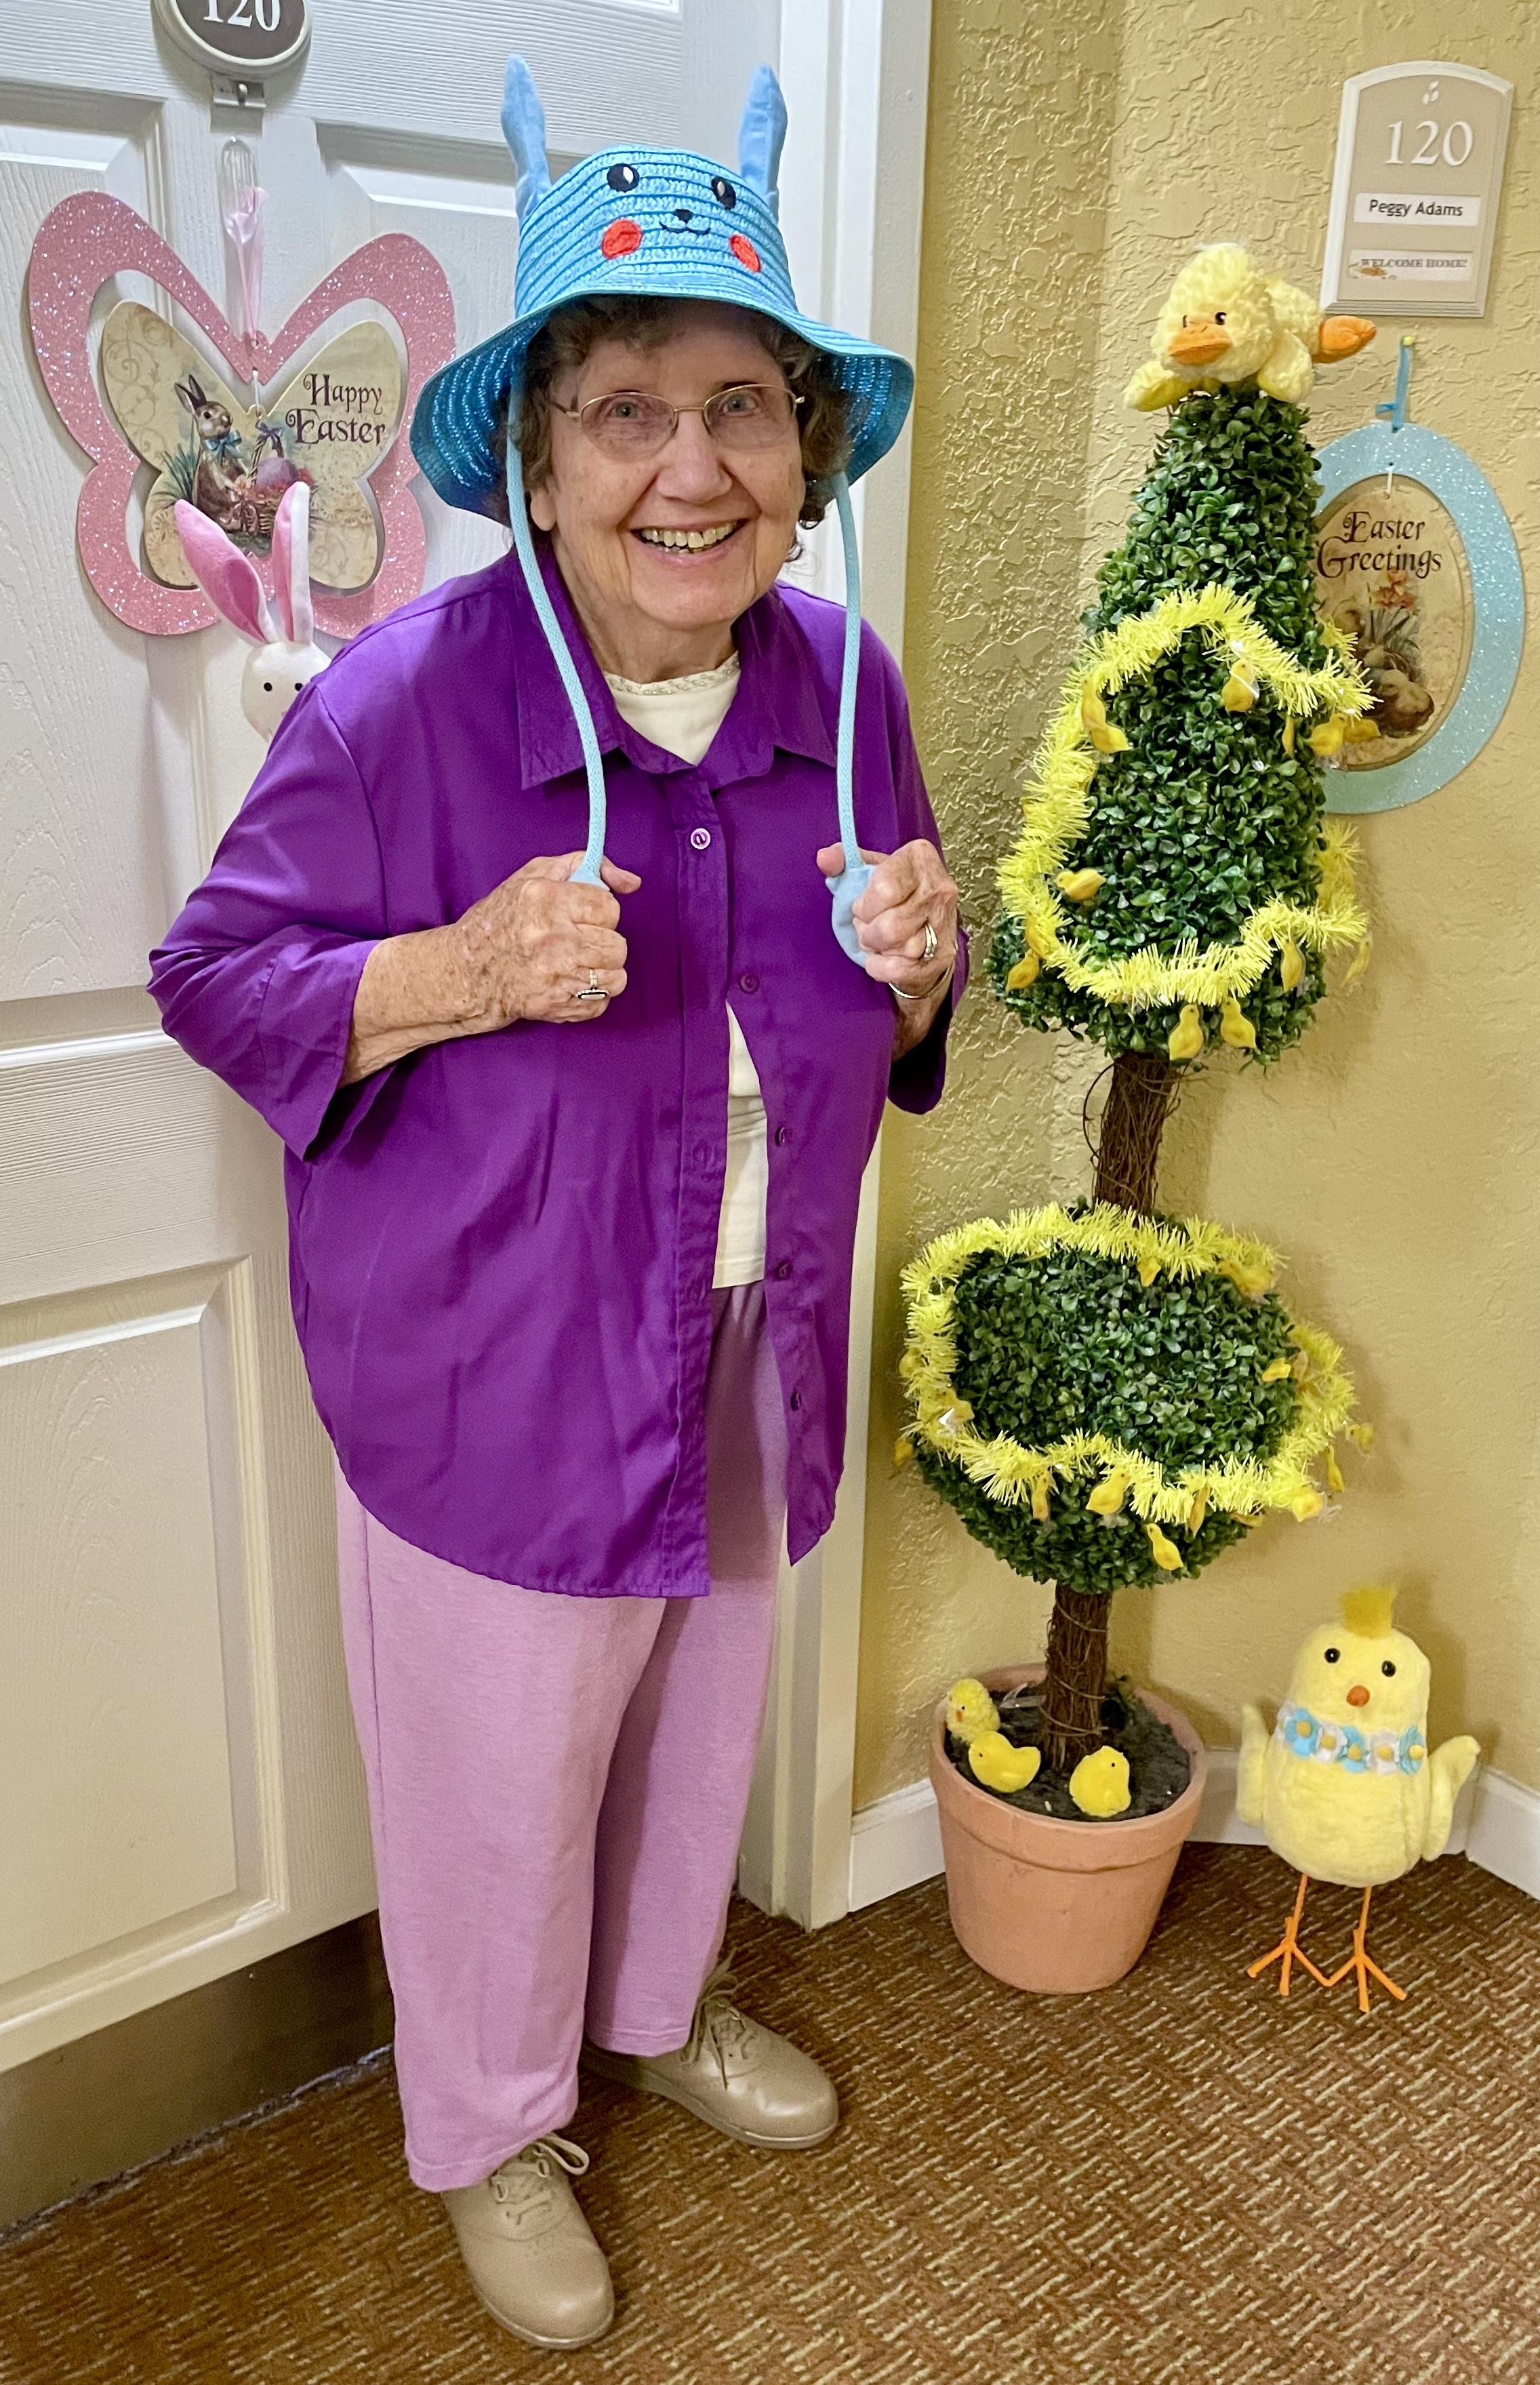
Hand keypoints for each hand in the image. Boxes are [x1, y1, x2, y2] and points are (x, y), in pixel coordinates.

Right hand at [453, 852, 638, 1025]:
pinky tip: (570, 983)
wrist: (466, 972)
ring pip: (616, 977)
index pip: (608, 907)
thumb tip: (632, 883)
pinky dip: (591, 996)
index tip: (584, 914)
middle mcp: (551, 938)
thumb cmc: (501, 920)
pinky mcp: (556, 1005)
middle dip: (603, 941)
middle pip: (617, 945)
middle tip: (580, 940)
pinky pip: (601, 1003)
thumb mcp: (534, 876)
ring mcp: (555, 976)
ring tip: (579, 963)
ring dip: (602, 971)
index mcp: (545, 899)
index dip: (600, 911)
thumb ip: (587, 866)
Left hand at [815, 838, 958, 996]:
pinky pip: (900, 969)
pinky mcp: (942, 955)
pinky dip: (880, 967)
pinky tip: (879, 958)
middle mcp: (938, 889)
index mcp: (918, 859)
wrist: (926, 924)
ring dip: (875, 947)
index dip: (865, 904)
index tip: (862, 906)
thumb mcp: (869, 870)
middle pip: (890, 924)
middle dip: (867, 930)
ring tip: (874, 940)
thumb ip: (843, 862)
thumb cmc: (894, 894)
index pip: (884, 887)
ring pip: (898, 947)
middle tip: (865, 926)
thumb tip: (825, 858)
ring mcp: (943, 924)